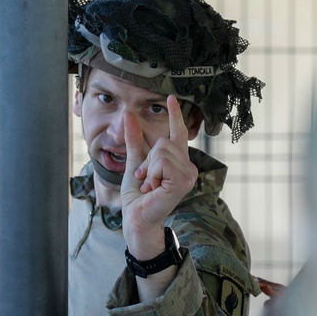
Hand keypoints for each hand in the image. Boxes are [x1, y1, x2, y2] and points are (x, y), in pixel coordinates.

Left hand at [120, 95, 198, 258]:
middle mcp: (187, 166)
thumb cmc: (137, 195)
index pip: (178, 132)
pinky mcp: (182, 181)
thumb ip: (134, 139)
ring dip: (148, 169)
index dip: (175, 114)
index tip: (171, 97)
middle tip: (146, 179)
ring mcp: (188, 174)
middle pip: (164, 141)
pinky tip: (153, 189)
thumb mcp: (134, 162)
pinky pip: (162, 163)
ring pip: (162, 150)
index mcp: (177, 160)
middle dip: (147, 159)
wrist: (136, 218)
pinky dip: (152, 174)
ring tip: (149, 185)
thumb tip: (128, 114)